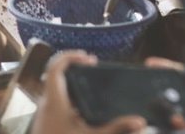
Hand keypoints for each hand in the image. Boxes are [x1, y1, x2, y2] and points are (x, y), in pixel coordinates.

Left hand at [31, 51, 145, 133]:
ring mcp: (44, 116)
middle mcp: (46, 105)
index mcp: (54, 102)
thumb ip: (116, 128)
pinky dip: (70, 99)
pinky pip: (56, 104)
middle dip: (74, 68)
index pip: (56, 67)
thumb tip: (140, 122)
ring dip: (71, 84)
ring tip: (91, 85)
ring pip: (55, 91)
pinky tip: (85, 110)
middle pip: (55, 76)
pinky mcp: (46, 126)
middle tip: (93, 68)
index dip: (71, 56)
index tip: (90, 59)